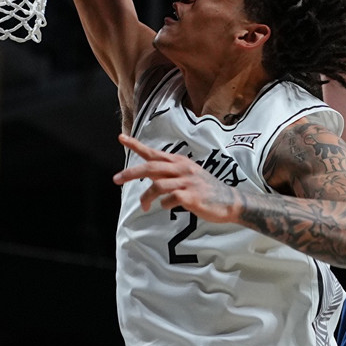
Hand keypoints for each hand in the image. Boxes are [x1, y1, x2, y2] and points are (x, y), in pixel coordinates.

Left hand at [115, 134, 244, 222]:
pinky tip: (167, 207)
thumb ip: (168, 173)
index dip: (136, 145)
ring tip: (144, 206)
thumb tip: (148, 175)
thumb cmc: (205, 189)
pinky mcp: (192, 196)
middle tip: (116, 180)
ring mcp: (187, 182)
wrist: (229, 201)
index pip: (154, 152)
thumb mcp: (187, 175)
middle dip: (130, 173)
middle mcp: (182, 169)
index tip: (121, 138)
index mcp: (179, 162)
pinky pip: (171, 199)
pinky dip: (164, 204)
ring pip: (158, 185)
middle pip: (151, 168)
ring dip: (146, 197)